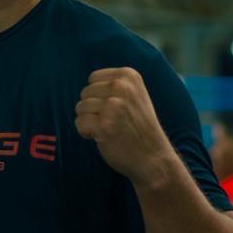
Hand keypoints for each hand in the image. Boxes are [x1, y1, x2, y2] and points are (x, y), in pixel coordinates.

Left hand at [75, 67, 172, 185]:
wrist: (153, 156)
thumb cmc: (140, 127)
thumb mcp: (135, 95)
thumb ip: (115, 85)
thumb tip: (89, 83)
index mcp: (129, 76)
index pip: (93, 78)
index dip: (99, 95)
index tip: (113, 108)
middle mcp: (121, 87)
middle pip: (85, 92)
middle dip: (92, 109)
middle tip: (111, 121)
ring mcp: (113, 106)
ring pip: (80, 107)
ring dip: (89, 121)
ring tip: (108, 129)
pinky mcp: (104, 125)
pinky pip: (80, 122)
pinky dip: (86, 132)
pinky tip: (101, 137)